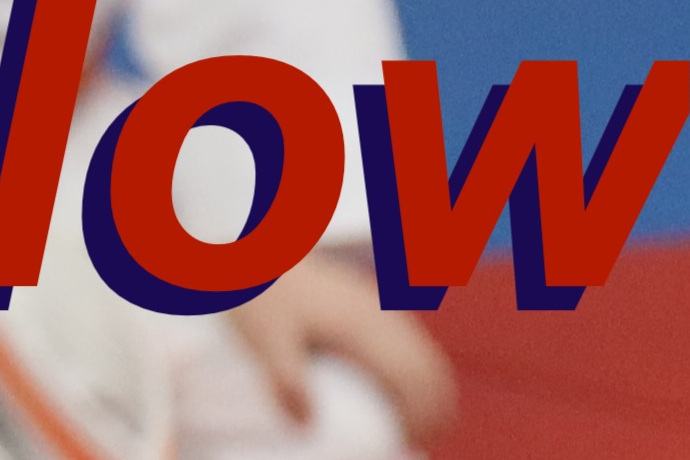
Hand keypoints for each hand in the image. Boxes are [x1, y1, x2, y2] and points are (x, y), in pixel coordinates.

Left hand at [228, 248, 456, 448]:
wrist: (254, 249)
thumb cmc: (258, 293)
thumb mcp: (264, 337)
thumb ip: (284, 379)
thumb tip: (306, 424)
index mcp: (362, 327)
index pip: (415, 377)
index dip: (423, 416)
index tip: (408, 443)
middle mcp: (379, 316)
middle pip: (430, 368)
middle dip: (435, 410)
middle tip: (414, 440)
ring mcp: (376, 307)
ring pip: (424, 353)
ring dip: (429, 391)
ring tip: (411, 426)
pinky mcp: (367, 305)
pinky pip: (409, 340)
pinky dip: (417, 371)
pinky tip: (399, 392)